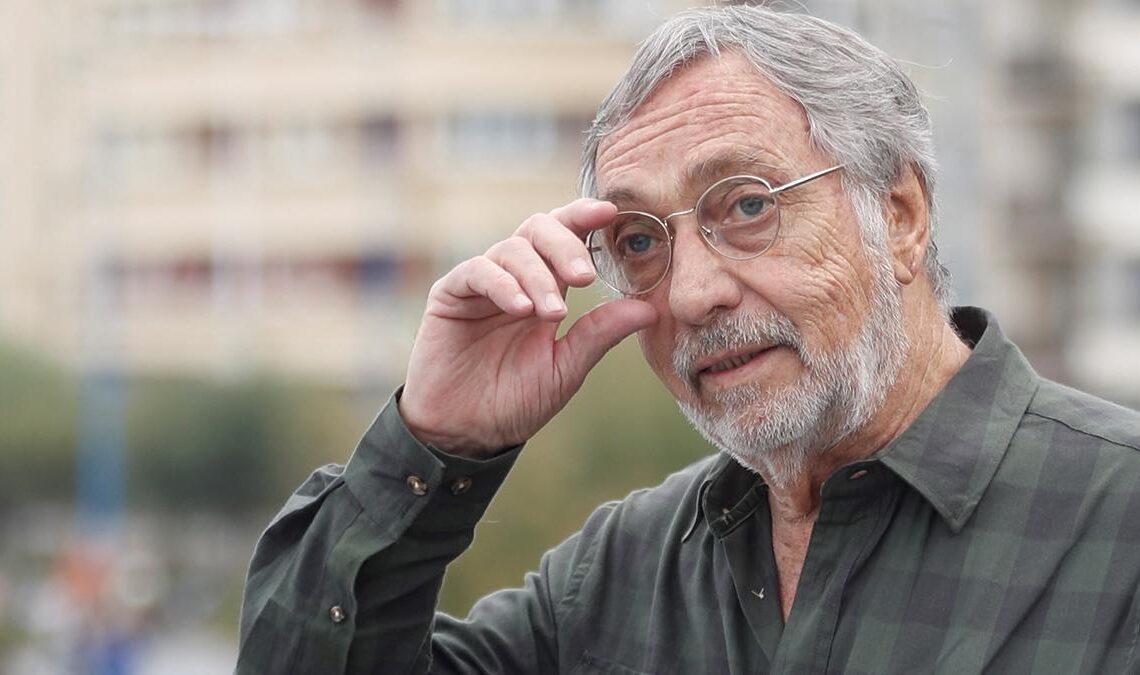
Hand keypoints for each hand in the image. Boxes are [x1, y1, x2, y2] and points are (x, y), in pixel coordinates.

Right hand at [399, 199, 657, 456]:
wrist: (467, 431)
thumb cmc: (516, 399)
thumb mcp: (567, 367)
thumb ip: (600, 333)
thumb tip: (650, 309)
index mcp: (546, 286)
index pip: (566, 236)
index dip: (584, 217)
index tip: (610, 213)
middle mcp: (514, 276)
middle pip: (539, 228)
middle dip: (566, 245)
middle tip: (584, 278)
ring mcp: (481, 283)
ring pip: (512, 249)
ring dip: (538, 277)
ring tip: (551, 314)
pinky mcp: (450, 294)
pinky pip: (477, 271)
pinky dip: (503, 284)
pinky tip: (521, 308)